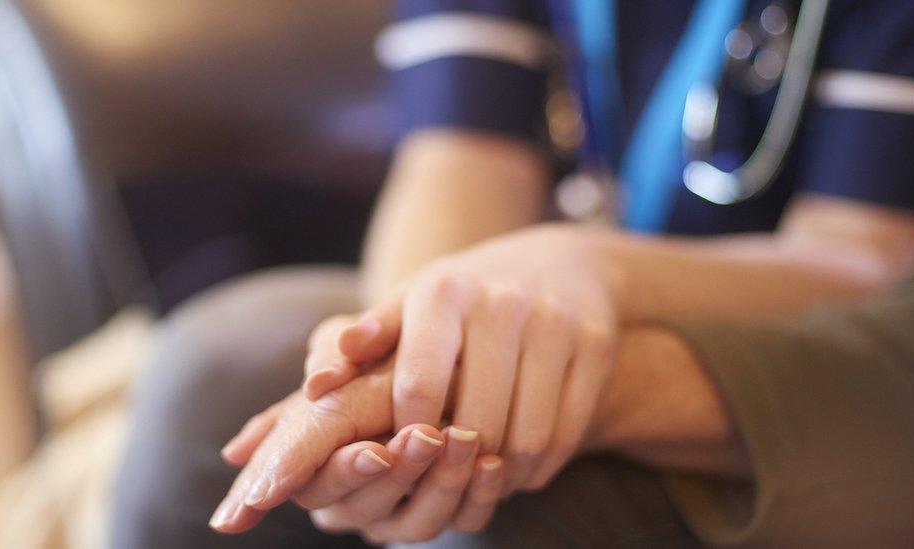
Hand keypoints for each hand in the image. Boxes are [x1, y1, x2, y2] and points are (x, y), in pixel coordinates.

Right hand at [218, 374, 506, 539]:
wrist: (451, 351)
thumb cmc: (390, 347)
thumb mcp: (356, 341)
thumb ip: (330, 358)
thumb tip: (311, 384)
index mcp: (314, 459)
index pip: (315, 483)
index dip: (345, 471)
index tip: (375, 451)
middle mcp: (350, 497)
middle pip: (364, 507)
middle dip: (398, 475)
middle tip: (426, 438)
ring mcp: (398, 513)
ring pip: (417, 522)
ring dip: (442, 482)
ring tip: (465, 438)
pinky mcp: (448, 514)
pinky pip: (463, 521)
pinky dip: (480, 494)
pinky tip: (493, 464)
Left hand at [304, 225, 621, 492]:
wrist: (560, 261)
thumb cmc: (467, 295)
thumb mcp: (413, 303)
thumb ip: (363, 342)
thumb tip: (317, 384)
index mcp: (443, 290)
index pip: (419, 388)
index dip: (409, 434)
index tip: (406, 451)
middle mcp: (502, 301)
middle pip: (477, 422)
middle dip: (458, 463)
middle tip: (448, 479)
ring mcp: (556, 322)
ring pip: (527, 437)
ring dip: (502, 476)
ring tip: (483, 481)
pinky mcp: (597, 344)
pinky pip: (568, 433)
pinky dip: (541, 467)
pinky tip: (522, 469)